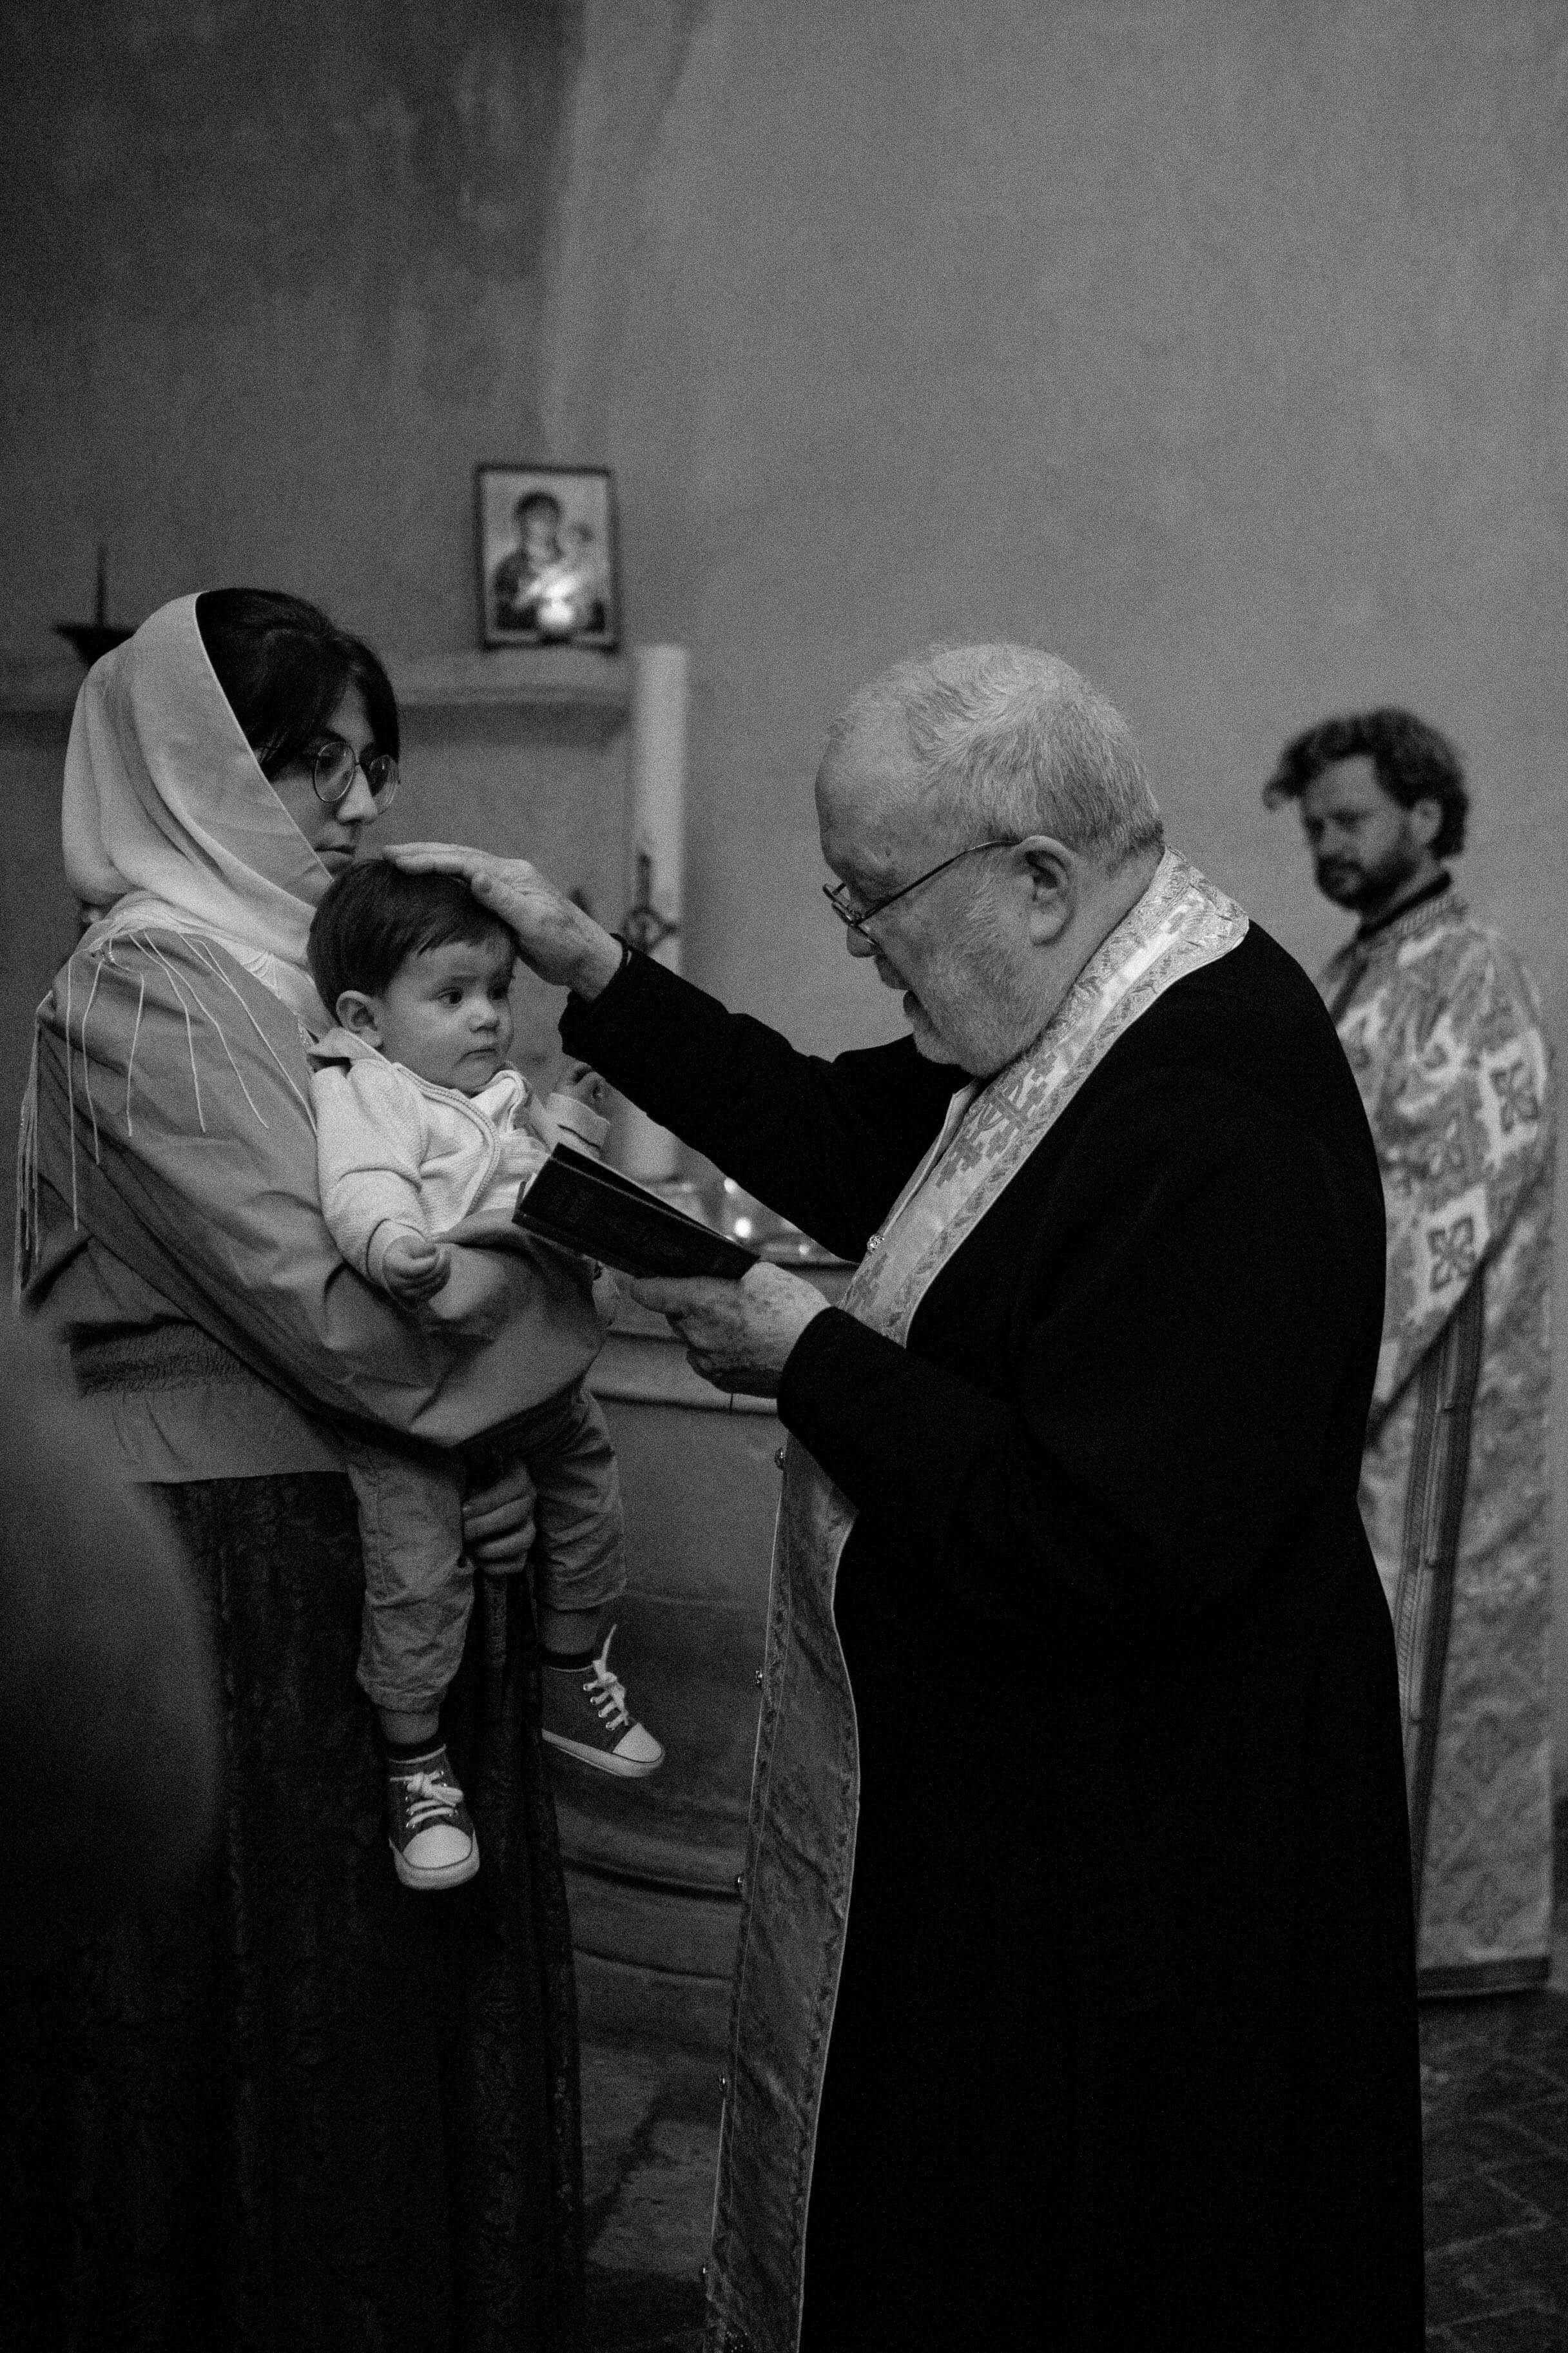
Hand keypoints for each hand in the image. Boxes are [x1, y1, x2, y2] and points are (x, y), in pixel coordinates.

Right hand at [380, 1232, 451, 1302]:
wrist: (395, 1264)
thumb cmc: (403, 1250)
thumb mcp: (408, 1243)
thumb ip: (420, 1246)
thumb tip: (433, 1249)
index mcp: (393, 1267)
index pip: (413, 1269)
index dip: (429, 1262)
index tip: (438, 1251)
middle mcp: (399, 1284)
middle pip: (427, 1276)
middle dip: (441, 1262)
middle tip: (446, 1251)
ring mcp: (409, 1293)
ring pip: (435, 1282)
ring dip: (445, 1268)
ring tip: (445, 1256)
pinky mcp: (420, 1298)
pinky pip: (438, 1287)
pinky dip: (444, 1276)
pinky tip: (445, 1266)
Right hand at [382, 843, 622, 997]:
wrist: (584, 958)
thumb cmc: (564, 943)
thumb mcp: (534, 924)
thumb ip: (503, 900)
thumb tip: (473, 875)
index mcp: (512, 875)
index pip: (462, 861)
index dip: (429, 859)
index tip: (399, 860)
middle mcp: (507, 874)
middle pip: (458, 856)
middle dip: (422, 853)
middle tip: (388, 854)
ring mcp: (505, 887)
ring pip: (460, 867)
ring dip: (431, 862)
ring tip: (401, 862)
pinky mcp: (504, 902)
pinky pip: (467, 884)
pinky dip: (445, 880)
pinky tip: (430, 884)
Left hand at [462, 1457, 536, 1568]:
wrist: (476, 1509)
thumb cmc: (470, 1489)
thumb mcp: (470, 1477)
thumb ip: (467, 1483)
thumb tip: (455, 1499)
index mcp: (518, 1476)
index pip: (511, 1485)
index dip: (487, 1500)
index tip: (463, 1510)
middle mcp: (529, 1501)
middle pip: (515, 1514)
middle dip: (484, 1526)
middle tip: (461, 1531)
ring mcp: (529, 1527)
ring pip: (523, 1540)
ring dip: (492, 1548)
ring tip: (469, 1548)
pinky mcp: (524, 1552)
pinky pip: (518, 1564)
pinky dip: (496, 1566)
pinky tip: (477, 1561)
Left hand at [558, 1059, 607, 1111]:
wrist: (571, 1130)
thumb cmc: (573, 1108)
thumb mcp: (582, 1090)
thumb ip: (591, 1079)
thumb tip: (598, 1074)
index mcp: (564, 1082)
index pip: (576, 1067)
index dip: (587, 1066)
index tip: (598, 1070)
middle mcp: (568, 1087)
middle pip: (583, 1075)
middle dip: (593, 1078)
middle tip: (600, 1084)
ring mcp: (575, 1096)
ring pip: (588, 1085)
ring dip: (596, 1087)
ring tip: (599, 1095)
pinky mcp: (582, 1104)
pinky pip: (590, 1094)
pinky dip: (595, 1094)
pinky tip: (598, 1099)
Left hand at [630, 1261, 830, 1397]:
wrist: (817, 1358)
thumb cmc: (794, 1312)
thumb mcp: (762, 1273)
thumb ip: (727, 1271)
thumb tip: (713, 1269)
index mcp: (700, 1301)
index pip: (650, 1293)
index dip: (645, 1284)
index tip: (642, 1281)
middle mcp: (696, 1333)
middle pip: (676, 1314)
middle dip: (690, 1304)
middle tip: (723, 1298)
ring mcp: (707, 1360)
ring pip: (691, 1338)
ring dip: (705, 1329)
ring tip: (742, 1324)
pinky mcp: (720, 1380)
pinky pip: (706, 1359)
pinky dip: (717, 1351)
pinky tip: (745, 1344)